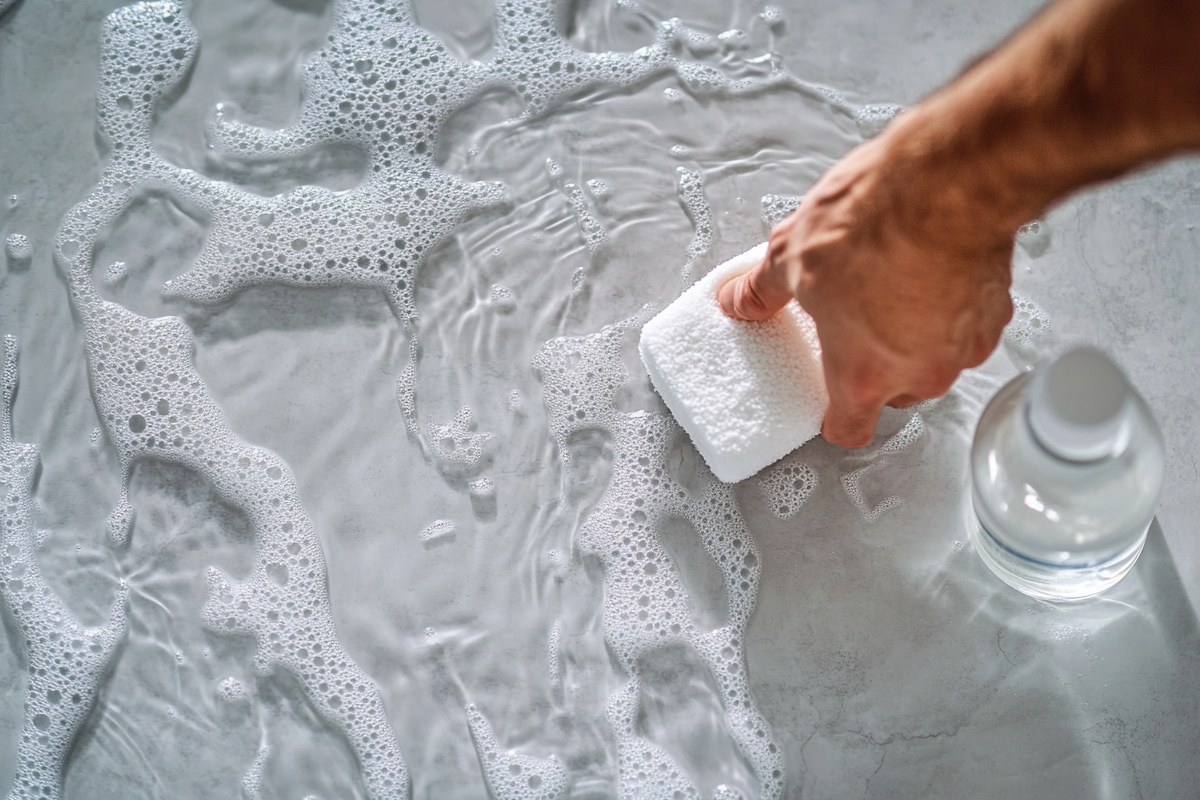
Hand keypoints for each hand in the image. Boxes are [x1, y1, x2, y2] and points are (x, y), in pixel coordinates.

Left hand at [719, 113, 1015, 446]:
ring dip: (915, 338)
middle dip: (874, 366)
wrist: (948, 182)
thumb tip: (740, 302)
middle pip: (893, 394)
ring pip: (933, 361)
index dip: (836, 419)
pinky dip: (949, 311)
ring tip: (890, 287)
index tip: (830, 406)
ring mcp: (963, 347)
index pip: (851, 430)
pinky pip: (966, 329)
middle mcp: (919, 372)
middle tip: (854, 322)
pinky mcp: (996, 315)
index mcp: (863, 374)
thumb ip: (762, 292)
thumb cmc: (876, 222)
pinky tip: (929, 271)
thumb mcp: (790, 256)